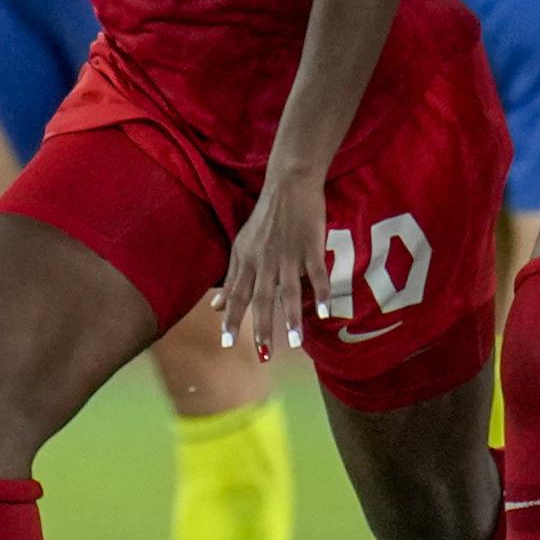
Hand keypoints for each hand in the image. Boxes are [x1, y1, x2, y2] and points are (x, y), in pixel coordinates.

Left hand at [216, 171, 330, 361]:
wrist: (289, 185)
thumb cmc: (265, 218)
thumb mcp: (241, 246)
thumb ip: (232, 278)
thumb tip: (215, 306)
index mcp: (247, 260)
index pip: (238, 295)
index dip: (231, 318)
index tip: (225, 343)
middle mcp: (266, 261)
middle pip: (262, 299)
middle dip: (261, 327)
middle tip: (263, 354)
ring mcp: (289, 255)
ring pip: (289, 291)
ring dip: (291, 317)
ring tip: (294, 342)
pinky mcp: (311, 247)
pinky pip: (316, 274)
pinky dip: (320, 293)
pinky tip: (324, 312)